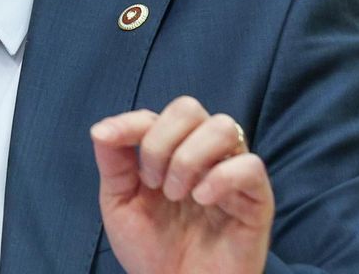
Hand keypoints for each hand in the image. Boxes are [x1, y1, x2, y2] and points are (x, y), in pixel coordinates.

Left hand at [90, 96, 272, 273]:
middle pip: (189, 108)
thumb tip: (101, 128)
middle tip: (153, 183)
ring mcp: (232, 174)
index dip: (130, 123)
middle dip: (161, 141)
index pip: (156, 115)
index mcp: (171, 152)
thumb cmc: (151, 250)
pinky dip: (221, 176)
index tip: (107, 139)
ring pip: (223, 126)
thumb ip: (113, 163)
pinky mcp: (257, 200)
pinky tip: (202, 200)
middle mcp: (204, 155)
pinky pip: (251, 166)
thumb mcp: (120, 204)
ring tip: (178, 194)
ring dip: (189, 157)